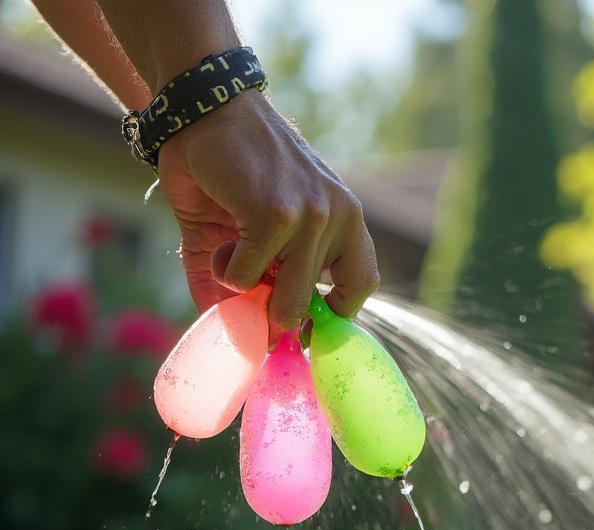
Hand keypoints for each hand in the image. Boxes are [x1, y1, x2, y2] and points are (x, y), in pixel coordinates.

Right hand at [158, 90, 379, 327]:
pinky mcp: (276, 215)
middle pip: (310, 308)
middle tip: (247, 292)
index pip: (362, 284)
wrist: (207, 104)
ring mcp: (311, 217)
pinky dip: (223, 270)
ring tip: (229, 253)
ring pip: (282, 300)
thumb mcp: (255, 228)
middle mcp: (340, 218)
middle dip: (272, 312)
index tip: (305, 327)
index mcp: (347, 220)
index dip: (333, 315)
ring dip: (244, 288)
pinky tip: (219, 240)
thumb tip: (243, 339)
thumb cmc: (234, 169)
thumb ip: (258, 281)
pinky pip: (247, 277)